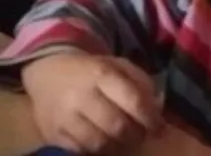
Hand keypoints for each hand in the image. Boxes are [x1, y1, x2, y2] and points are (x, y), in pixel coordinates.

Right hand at [22, 53, 163, 153]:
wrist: (47, 74)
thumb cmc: (91, 70)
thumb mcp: (117, 65)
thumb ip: (140, 82)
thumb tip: (157, 108)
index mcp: (102, 74)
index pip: (132, 100)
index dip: (150, 118)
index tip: (159, 128)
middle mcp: (82, 95)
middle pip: (117, 126)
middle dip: (136, 135)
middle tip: (142, 136)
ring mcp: (65, 117)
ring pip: (99, 143)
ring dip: (118, 146)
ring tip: (125, 141)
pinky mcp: (53, 134)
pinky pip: (81, 150)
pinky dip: (97, 150)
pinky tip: (105, 143)